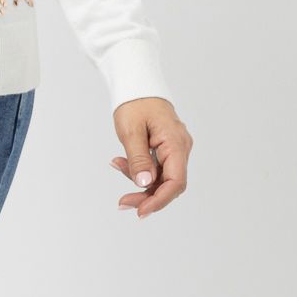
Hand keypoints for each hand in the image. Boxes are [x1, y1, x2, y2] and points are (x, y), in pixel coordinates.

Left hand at [111, 98, 191, 217]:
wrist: (137, 85)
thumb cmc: (134, 103)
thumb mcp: (131, 131)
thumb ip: (138, 159)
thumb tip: (145, 183)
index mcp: (176, 144)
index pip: (176, 182)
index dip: (159, 200)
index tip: (140, 211)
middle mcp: (180, 148)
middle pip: (170, 184)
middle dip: (147, 196)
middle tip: (122, 202)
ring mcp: (175, 149)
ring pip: (161, 178)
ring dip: (140, 182)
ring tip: (117, 164)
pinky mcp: (166, 149)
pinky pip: (156, 168)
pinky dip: (139, 170)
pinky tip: (121, 163)